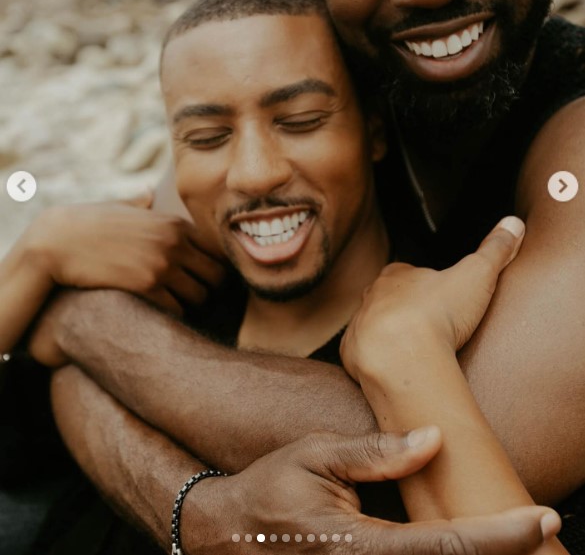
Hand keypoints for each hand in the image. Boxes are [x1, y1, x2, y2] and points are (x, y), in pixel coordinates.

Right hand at [26, 198, 225, 314]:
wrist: (56, 241)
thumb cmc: (88, 224)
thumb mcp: (121, 207)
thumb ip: (142, 204)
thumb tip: (149, 193)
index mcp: (174, 223)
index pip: (216, 250)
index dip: (212, 268)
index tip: (200, 279)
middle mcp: (174, 241)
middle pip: (216, 276)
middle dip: (208, 290)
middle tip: (192, 299)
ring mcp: (162, 263)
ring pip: (200, 296)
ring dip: (191, 306)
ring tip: (176, 308)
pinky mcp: (146, 285)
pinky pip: (177, 309)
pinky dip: (173, 315)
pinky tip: (160, 314)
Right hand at [191, 428, 558, 554]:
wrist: (226, 534)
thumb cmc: (270, 487)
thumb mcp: (316, 455)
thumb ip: (374, 453)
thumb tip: (433, 440)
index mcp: (362, 546)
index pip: (448, 546)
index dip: (502, 537)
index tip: (542, 520)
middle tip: (544, 533)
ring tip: (515, 536)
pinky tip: (465, 542)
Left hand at [341, 216, 524, 381]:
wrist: (403, 356)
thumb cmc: (439, 314)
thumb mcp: (477, 275)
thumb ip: (495, 250)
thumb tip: (514, 222)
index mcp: (396, 275)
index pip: (405, 272)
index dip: (419, 281)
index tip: (434, 293)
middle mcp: (371, 297)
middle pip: (384, 298)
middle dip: (399, 307)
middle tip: (422, 323)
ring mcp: (359, 326)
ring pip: (370, 326)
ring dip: (386, 335)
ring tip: (408, 350)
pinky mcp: (352, 355)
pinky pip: (360, 354)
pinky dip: (374, 360)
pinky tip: (392, 368)